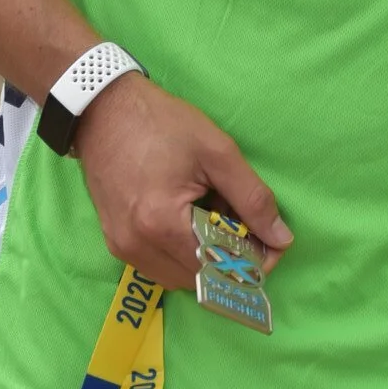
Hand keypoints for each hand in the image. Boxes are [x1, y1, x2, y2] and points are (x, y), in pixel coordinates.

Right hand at [73, 72, 292, 289]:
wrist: (105, 110)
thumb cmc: (163, 124)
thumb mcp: (217, 152)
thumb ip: (252, 198)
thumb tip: (281, 238)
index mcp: (162, 224)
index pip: (217, 268)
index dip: (250, 261)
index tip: (272, 244)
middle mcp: (137, 247)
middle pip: (198, 278)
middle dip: (228, 258)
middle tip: (245, 223)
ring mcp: (122, 248)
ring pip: (177, 277)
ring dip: (204, 258)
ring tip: (215, 214)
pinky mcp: (115, 242)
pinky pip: (157, 266)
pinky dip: (181, 253)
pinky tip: (190, 218)